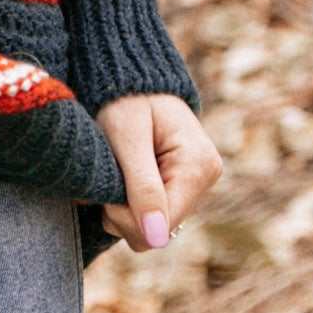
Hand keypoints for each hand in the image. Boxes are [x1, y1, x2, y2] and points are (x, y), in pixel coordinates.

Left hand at [97, 92, 222, 253]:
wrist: (129, 75)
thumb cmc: (124, 97)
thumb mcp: (127, 138)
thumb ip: (142, 187)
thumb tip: (157, 238)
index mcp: (199, 164)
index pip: (161, 225)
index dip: (125, 217)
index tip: (106, 189)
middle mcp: (205, 176)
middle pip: (158, 232)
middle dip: (124, 213)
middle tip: (110, 175)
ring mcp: (196, 182)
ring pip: (153, 228)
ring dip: (126, 208)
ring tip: (119, 170)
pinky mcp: (183, 184)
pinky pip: (153, 215)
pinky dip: (132, 203)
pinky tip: (128, 176)